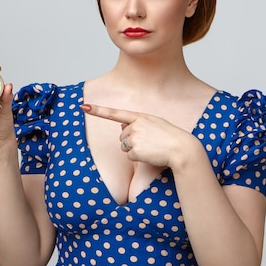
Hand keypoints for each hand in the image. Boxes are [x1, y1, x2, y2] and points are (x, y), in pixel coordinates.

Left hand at [80, 104, 204, 170]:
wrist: (182, 149)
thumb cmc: (171, 137)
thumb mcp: (155, 124)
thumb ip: (138, 123)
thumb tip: (121, 128)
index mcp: (140, 116)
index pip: (115, 113)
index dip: (98, 110)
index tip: (83, 107)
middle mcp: (135, 125)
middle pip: (122, 136)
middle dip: (131, 141)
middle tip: (149, 142)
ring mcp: (134, 137)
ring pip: (124, 147)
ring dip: (134, 150)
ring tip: (151, 148)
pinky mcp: (135, 150)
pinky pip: (129, 156)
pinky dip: (138, 158)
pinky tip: (150, 154)